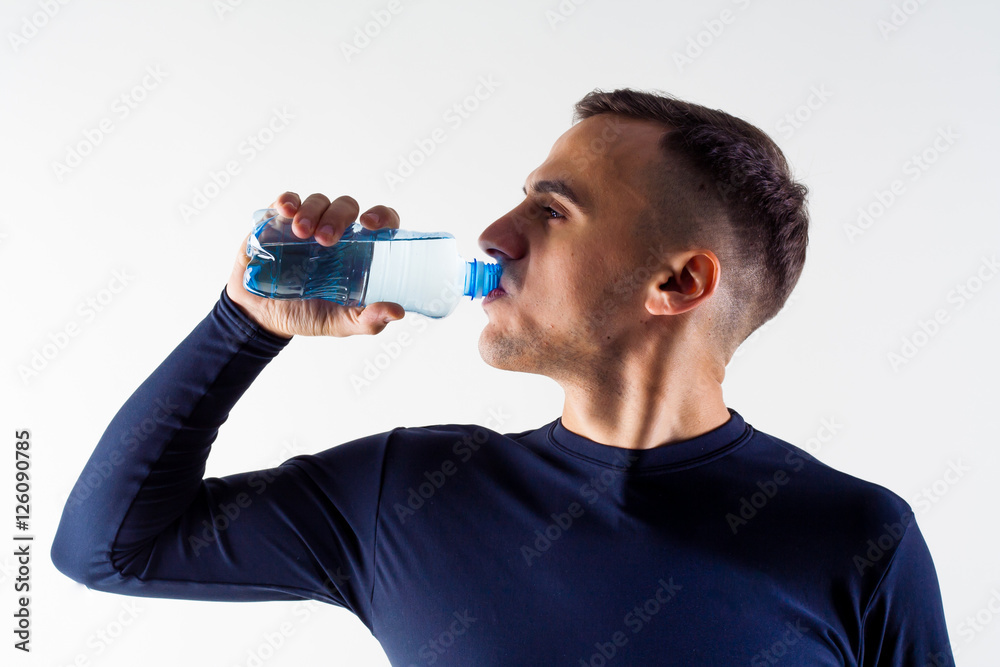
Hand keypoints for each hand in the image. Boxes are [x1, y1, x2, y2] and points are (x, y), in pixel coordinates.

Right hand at [225, 192, 404, 337]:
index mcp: (358, 252)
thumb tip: (397, 312)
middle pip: (347, 207)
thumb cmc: (308, 316)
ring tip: (301, 233)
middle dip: (338, 217)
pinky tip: (286, 212)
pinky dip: (287, 201)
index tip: (370, 224)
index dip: (381, 216)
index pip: (380, 222)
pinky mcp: (279, 222)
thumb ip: (370, 320)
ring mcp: (308, 224)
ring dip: (312, 211)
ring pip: (319, 201)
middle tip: (325, 240)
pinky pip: (287, 202)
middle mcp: (337, 233)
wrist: (263, 317)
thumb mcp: (341, 324)